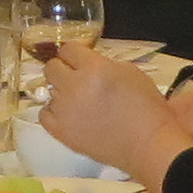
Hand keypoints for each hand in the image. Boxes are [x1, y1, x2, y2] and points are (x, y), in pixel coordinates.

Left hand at [40, 43, 183, 183]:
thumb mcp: (130, 72)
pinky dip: (54, 112)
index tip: (81, 59)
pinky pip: (44, 114)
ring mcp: (64, 110)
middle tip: (77, 78)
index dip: (75, 53)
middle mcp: (74, 86)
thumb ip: (104, 63)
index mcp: (93, 68)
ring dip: (62, 92)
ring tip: (79, 101)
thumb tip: (88, 64)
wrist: (147, 144)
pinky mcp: (60, 131)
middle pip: (51, 67)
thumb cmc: (146, 107)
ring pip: (49, 90)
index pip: (68, 49)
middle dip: (64, 69)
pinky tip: (69, 115)